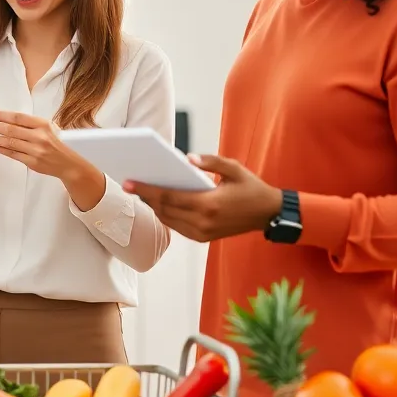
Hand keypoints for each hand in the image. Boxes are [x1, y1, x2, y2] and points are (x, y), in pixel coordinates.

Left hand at [0, 111, 105, 209]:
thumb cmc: (56, 144)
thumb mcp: (48, 128)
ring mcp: (35, 150)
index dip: (1, 115)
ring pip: (9, 142)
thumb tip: (7, 119)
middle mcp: (39, 136)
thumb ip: (30, 124)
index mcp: (43, 124)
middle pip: (11, 129)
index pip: (18, 117)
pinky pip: (12, 154)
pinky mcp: (32, 162)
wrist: (68, 164)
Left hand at [123, 154, 283, 241]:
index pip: (169, 197)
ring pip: (168, 220)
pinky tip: (158, 203)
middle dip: (145, 197)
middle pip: (164, 209)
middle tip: (128, 184)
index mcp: (209, 204)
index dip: (146, 190)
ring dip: (153, 207)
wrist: (268, 214)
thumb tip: (186, 158)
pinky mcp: (204, 238)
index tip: (129, 182)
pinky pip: (177, 227)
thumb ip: (210, 161)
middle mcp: (203, 222)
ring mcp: (203, 233)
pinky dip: (165, 215)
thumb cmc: (251, 188)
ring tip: (140, 192)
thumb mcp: (234, 168)